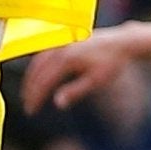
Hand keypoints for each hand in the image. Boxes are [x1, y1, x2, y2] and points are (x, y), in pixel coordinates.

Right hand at [20, 27, 139, 111]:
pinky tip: (38, 75)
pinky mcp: (65, 39)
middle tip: (28, 106)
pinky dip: (37, 66)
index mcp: (67, 59)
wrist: (122, 42)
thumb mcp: (96, 81)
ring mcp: (62, 42)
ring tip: (29, 93)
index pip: (44, 81)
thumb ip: (75, 91)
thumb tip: (57, 103)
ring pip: (38, 60)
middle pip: (38, 71)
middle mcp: (61, 48)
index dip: (36, 97)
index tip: (31, 110)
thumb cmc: (111, 63)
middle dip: (30, 89)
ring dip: (31, 77)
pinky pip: (44, 53)